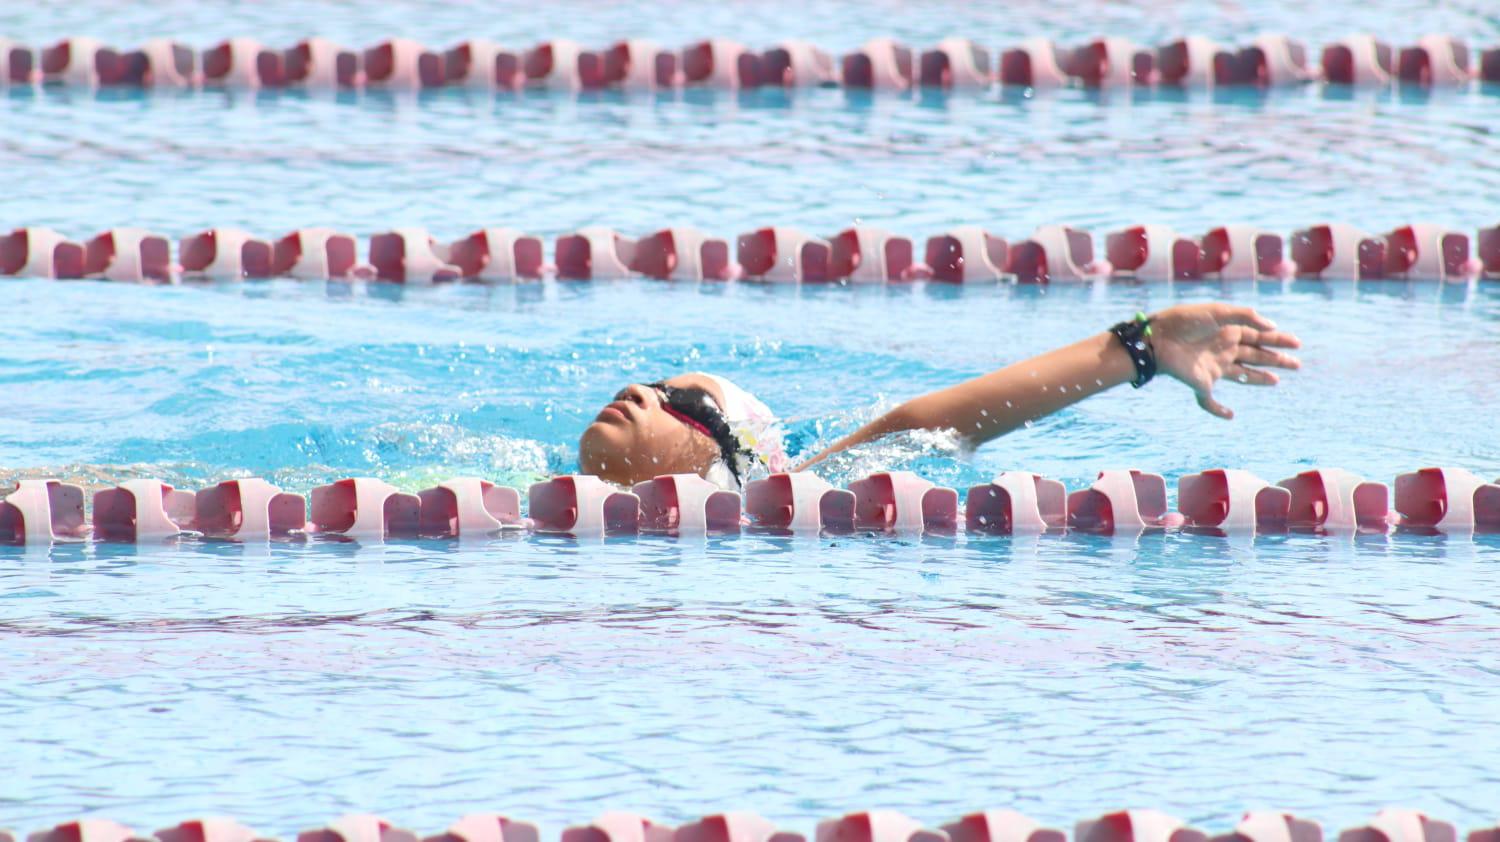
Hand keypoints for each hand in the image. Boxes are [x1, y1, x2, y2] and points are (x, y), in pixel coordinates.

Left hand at [1149, 303, 1301, 419]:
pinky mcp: (1201, 383)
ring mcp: (1213, 368)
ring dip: (1259, 378)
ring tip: (1276, 380)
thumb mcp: (1217, 312)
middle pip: (1255, 356)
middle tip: (1297, 364)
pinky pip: (1209, 400)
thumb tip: (1271, 325)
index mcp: (1227, 332)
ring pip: (1241, 375)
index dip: (1278, 340)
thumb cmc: (1184, 321)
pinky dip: (1217, 409)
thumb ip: (1244, 316)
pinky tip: (1230, 415)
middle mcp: (1223, 350)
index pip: (1258, 337)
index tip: (1296, 344)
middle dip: (1276, 360)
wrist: (1157, 338)